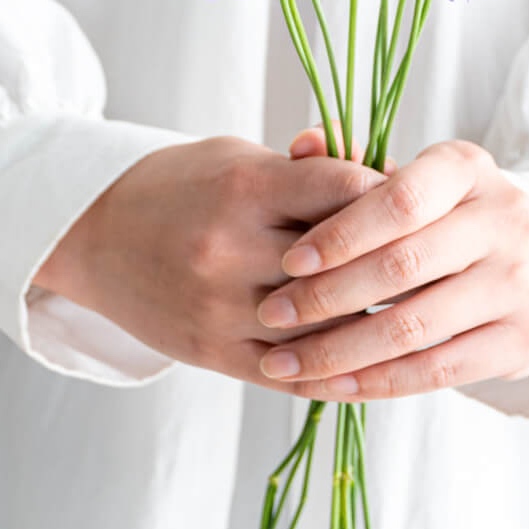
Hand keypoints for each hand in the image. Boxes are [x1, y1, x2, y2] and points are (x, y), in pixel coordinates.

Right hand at [33, 135, 383, 388]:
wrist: (93, 232)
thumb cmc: (181, 185)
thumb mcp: (239, 156)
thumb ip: (309, 170)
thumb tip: (384, 174)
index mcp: (246, 188)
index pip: (348, 191)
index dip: (392, 198)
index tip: (418, 205)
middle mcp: (232, 249)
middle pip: (346, 265)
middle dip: (394, 264)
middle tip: (435, 265)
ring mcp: (221, 307)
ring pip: (328, 325)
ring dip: (374, 321)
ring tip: (412, 313)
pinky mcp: (212, 352)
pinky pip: (293, 372)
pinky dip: (337, 367)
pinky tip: (368, 360)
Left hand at [255, 135, 528, 399]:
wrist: (517, 268)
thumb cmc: (434, 218)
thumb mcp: (400, 181)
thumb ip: (345, 164)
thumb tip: (302, 143)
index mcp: (467, 167)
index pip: (400, 199)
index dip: (342, 234)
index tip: (290, 261)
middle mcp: (504, 218)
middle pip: (403, 265)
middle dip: (327, 296)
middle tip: (271, 315)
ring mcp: (519, 280)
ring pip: (414, 325)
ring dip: (340, 350)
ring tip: (285, 363)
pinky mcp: (524, 337)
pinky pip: (437, 370)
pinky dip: (378, 382)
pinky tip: (332, 386)